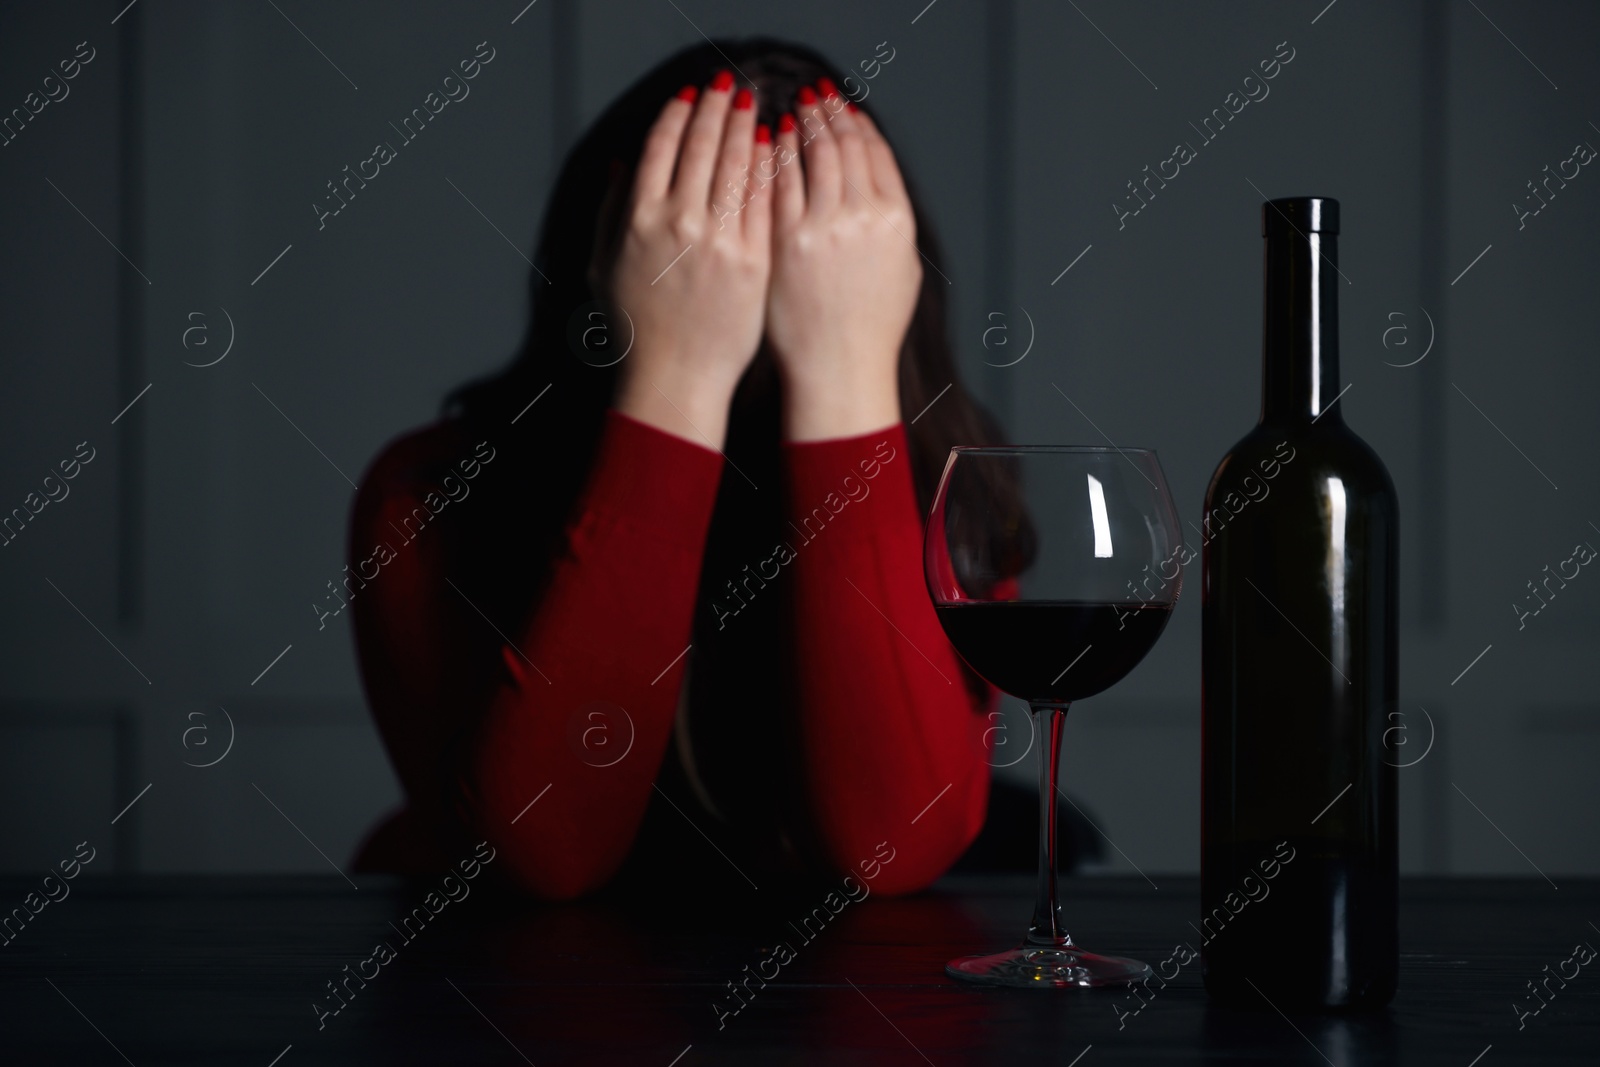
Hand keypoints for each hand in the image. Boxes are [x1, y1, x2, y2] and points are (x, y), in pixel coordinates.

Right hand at [611, 74, 773, 448]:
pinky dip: (766, 167)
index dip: (678, 113)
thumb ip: (611, 210)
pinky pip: (763, 200)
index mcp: (639, 219)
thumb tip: (622, 163)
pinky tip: (770, 147)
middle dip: (715, 108)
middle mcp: (678, 222)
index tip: (690, 93)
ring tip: (750, 106)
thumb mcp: (604, 265)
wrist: (677, 377)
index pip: (661, 147)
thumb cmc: (638, 328)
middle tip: (727, 85)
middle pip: (701, 146)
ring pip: (735, 165)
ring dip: (743, 128)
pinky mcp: (752, 260)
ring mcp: (718, 240)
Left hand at [766, 83, 921, 440]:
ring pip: (809, 157)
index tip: (845, 107)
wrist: (838, 368)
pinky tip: (765, 143)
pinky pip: (777, 183)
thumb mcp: (902, 270)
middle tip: (813, 96)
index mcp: (896, 220)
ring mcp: (823, 228)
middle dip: (826, 114)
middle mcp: (863, 217)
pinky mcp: (786, 242)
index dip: (858, 123)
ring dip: (799, 125)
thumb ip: (893, 222)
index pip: (876, 153)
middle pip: (843, 145)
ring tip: (791, 110)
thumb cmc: (870, 328)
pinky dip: (772, 156)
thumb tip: (877, 182)